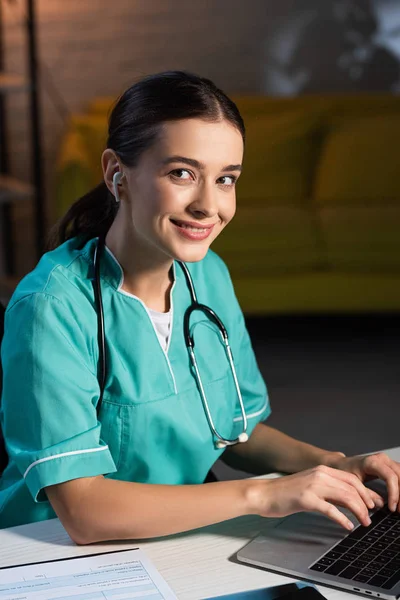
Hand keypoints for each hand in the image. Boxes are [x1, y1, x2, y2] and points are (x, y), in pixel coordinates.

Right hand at [248, 464, 384, 529]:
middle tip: (370, 516)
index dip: (365, 492)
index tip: (372, 504)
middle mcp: (319, 474)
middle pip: (351, 487)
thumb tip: (350, 501)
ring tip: (363, 523)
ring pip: (345, 497)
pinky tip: (347, 526)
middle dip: (365, 503)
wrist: (264, 494)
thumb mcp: (311, 485)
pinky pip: (331, 509)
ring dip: (358, 512)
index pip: (351, 478)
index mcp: (321, 470)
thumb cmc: (286, 492)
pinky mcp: (306, 499)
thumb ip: (329, 490)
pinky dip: (343, 519)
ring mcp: (313, 486)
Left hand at [333, 453, 399, 511]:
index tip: (392, 507)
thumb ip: (367, 494)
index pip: (390, 477)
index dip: (394, 493)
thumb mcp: (353, 484)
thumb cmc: (345, 471)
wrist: (342, 464)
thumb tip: (381, 505)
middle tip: (399, 510)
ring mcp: (387, 461)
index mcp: (372, 462)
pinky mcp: (389, 465)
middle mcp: (382, 459)